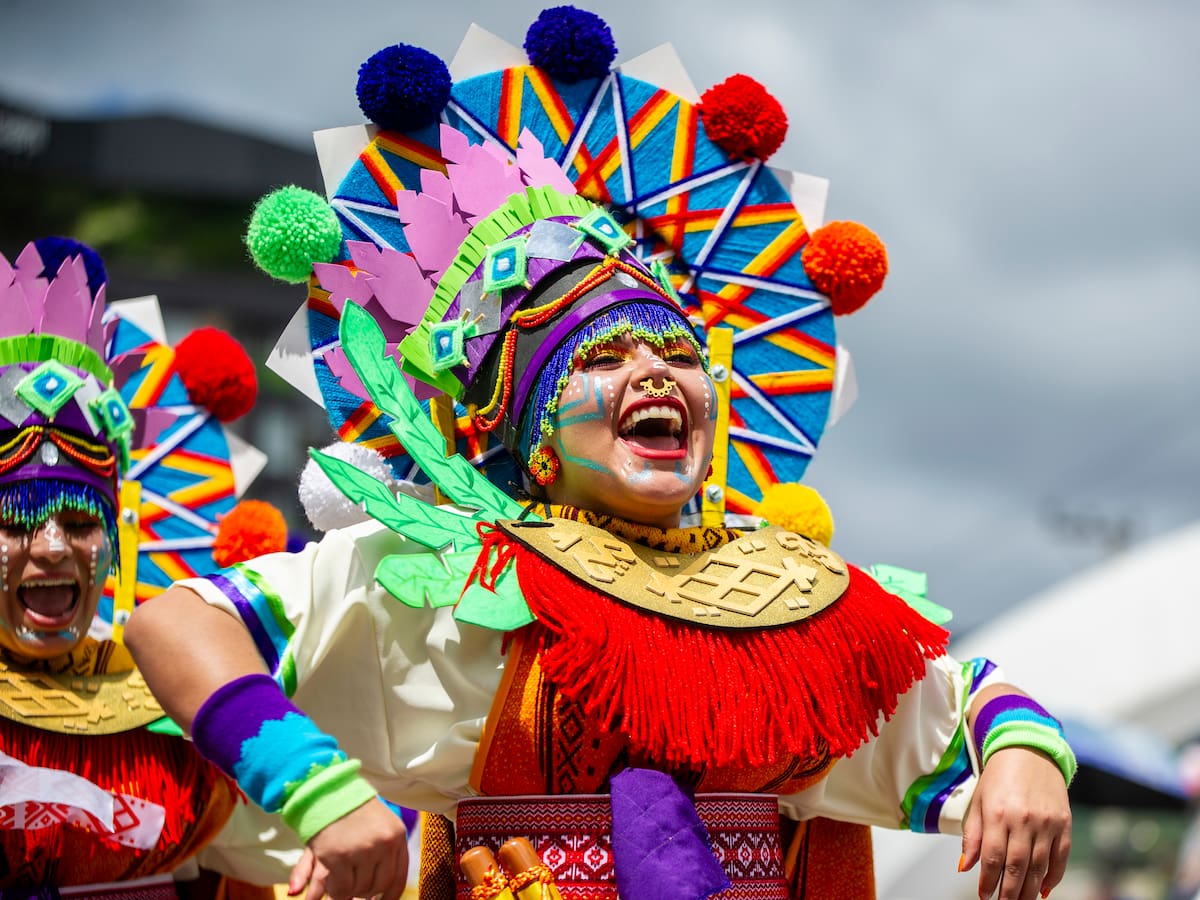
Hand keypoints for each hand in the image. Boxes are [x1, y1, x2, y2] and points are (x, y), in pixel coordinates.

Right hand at [287, 798, 409, 899]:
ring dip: (348, 889)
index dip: (388, 896)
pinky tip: (331, 880)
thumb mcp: (379, 823)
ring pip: (358, 889)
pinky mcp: (338, 856)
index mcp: (397, 835)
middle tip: (354, 888)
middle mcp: (384, 844)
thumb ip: (385, 851)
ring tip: (341, 876)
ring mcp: (362, 850)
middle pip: (378, 886)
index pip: (398, 878)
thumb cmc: (351, 808)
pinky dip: (334, 890)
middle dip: (365, 892)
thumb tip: (384, 891)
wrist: (326, 791)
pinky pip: (340, 889)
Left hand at [960, 746, 1071, 899]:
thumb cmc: (999, 775)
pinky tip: (1044, 890)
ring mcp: (1047, 823)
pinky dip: (1054, 877)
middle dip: (1010, 892)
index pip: (992, 858)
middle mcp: (1024, 820)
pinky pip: (1061, 858)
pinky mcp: (1064, 823)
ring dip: (1030, 890)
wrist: (1029, 750)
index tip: (984, 896)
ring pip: (1039, 867)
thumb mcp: (979, 801)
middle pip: (1017, 867)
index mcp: (998, 814)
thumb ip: (972, 835)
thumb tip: (965, 867)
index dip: (988, 882)